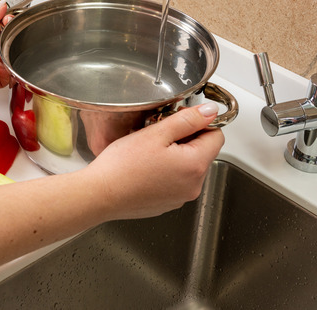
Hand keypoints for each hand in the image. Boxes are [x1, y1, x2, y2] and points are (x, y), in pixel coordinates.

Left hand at [0, 1, 11, 93]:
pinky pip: (2, 79)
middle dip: (12, 40)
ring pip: (8, 62)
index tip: (10, 20)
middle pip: (8, 44)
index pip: (3, 27)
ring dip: (9, 56)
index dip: (9, 24)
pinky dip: (6, 72)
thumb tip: (3, 5)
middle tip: (8, 36)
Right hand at [81, 102, 223, 220]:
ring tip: (149, 151)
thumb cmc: (122, 167)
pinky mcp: (167, 204)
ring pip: (188, 167)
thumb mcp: (157, 133)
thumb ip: (188, 120)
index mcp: (195, 166)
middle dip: (185, 138)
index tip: (179, 119)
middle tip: (158, 133)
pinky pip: (175, 182)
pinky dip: (165, 171)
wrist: (100, 195)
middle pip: (203, 152)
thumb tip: (210, 111)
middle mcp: (193, 186)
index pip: (216, 136)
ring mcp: (180, 198)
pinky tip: (145, 167)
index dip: (199, 123)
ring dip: (175, 155)